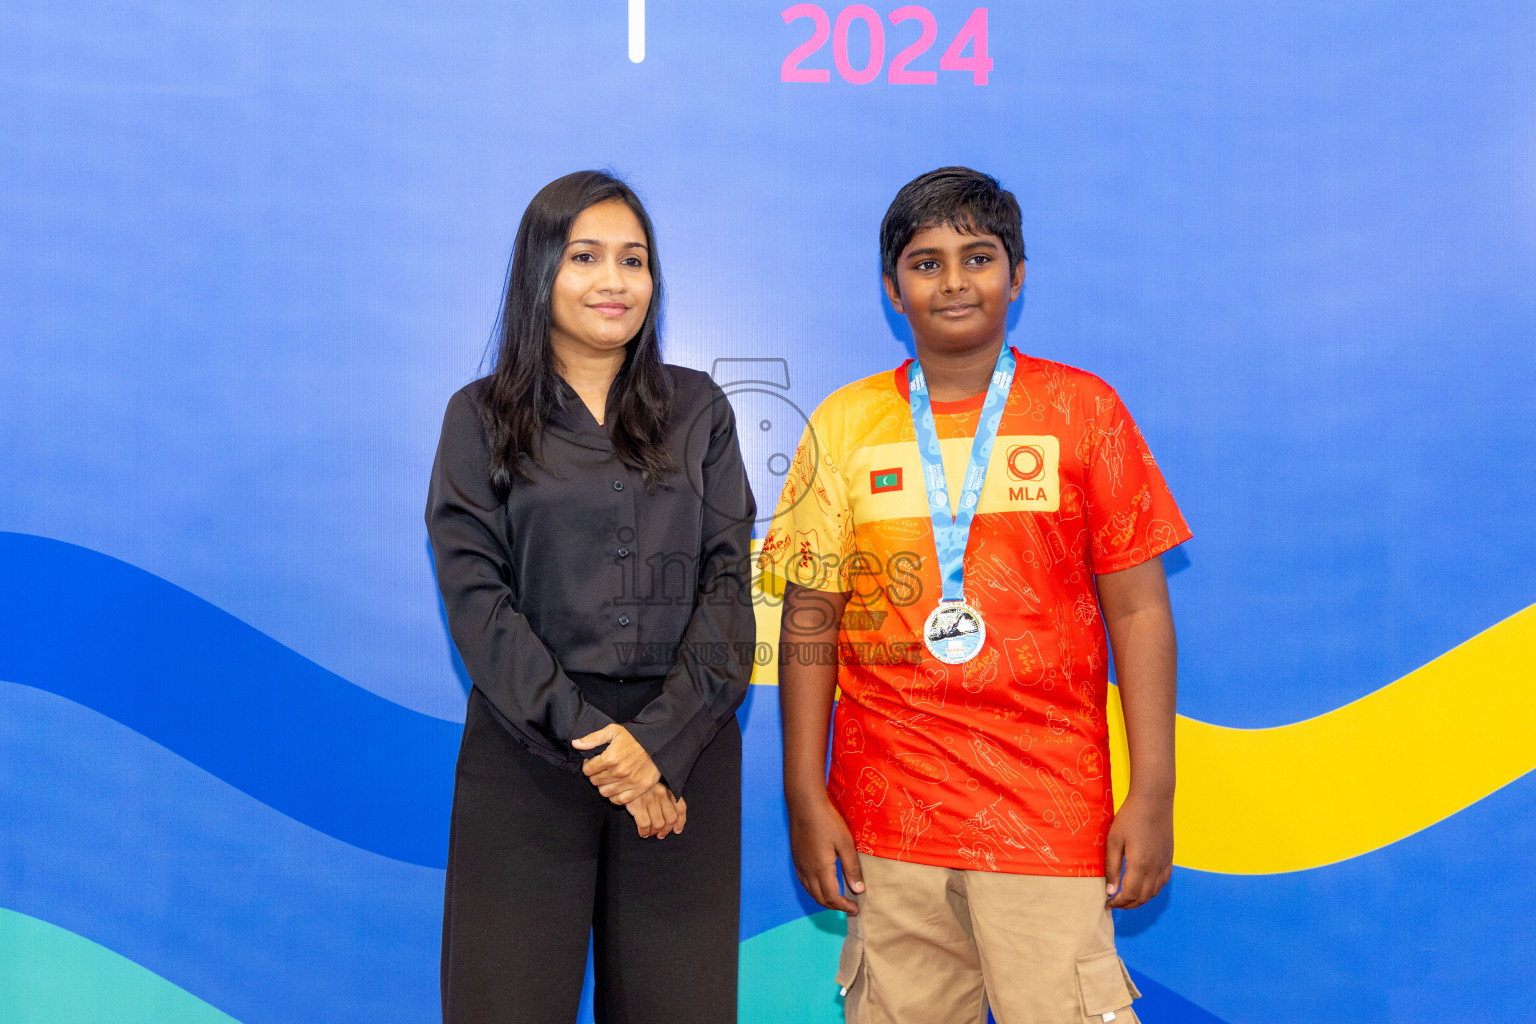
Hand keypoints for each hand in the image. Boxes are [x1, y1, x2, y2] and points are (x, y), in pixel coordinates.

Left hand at [572, 724, 661, 803]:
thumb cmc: (635, 736)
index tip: (593, 762)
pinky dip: (615, 796)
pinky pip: (619, 801)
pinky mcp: (639, 789)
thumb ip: (593, 738)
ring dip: (604, 786)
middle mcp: (618, 772)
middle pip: (595, 782)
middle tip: (602, 770)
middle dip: (595, 775)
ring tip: (609, 778)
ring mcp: (629, 782)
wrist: (659, 742)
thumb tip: (575, 744)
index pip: (588, 770)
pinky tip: (617, 786)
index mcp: (610, 758)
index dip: (588, 765)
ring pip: (605, 793)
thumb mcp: (613, 731)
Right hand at [626, 783, 686, 838]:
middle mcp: (662, 794)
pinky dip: (644, 832)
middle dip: (666, 830)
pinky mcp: (638, 804)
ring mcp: (650, 799)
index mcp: (668, 789)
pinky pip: (645, 824)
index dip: (680, 822)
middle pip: (670, 819)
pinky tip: (642, 833)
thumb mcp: (658, 786)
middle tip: (660, 835)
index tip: (677, 830)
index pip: (681, 808)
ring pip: (658, 824)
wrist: (626, 775)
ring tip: (650, 833)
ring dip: (654, 832)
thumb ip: (666, 798)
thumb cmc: (643, 784)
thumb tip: (674, 821)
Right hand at [788, 791, 863, 913]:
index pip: (832, 898)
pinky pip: (804, 881)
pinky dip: (814, 889)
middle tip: (849, 906)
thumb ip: (851, 868)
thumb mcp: (845, 843)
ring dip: (824, 899)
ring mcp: (799, 865)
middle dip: (835, 906)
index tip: (856, 909)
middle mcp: (807, 871)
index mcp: (820, 870)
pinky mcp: (796, 858)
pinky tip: (822, 883)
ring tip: (838, 898)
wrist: (804, 804)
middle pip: (819, 898)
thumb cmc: (827, 821)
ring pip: (810, 891)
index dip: (844, 907)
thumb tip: (859, 890)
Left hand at [1104, 791, 1173, 908]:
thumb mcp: (1114, 841)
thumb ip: (1112, 868)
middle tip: (1114, 903)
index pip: (1129, 895)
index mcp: (1140, 865)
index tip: (1107, 903)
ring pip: (1153, 892)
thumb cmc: (1129, 818)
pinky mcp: (1169, 859)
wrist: (1154, 801)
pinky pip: (1162, 882)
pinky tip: (1142, 886)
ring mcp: (1164, 864)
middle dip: (1127, 905)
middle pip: (1142, 898)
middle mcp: (1155, 869)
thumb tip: (1110, 891)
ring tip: (1125, 897)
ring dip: (1139, 899)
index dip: (1117, 903)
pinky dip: (1152, 890)